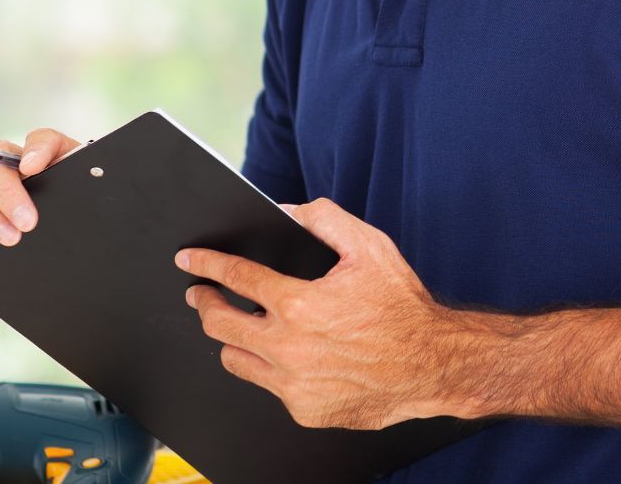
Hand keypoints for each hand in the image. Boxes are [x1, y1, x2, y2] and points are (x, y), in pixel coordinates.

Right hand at [0, 127, 82, 247]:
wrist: (61, 230)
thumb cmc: (67, 209)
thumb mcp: (78, 193)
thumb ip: (76, 179)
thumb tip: (38, 171)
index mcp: (41, 155)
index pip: (41, 138)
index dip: (36, 150)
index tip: (33, 170)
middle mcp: (5, 162)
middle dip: (4, 193)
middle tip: (25, 226)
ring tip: (0, 240)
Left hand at [177, 198, 466, 429]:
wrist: (430, 365)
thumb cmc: (402, 307)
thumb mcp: (370, 248)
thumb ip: (325, 220)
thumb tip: (288, 211)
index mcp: (299, 304)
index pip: (236, 277)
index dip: (208, 264)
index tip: (190, 259)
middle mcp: (288, 347)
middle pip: (219, 322)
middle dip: (204, 301)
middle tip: (201, 292)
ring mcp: (292, 383)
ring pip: (235, 358)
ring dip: (232, 337)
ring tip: (239, 324)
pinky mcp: (302, 408)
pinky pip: (267, 385)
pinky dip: (271, 366)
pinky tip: (287, 353)